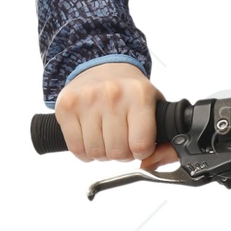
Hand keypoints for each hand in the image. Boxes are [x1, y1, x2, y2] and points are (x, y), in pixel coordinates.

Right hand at [53, 62, 175, 169]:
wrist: (102, 66)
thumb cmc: (130, 92)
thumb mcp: (155, 108)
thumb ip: (164, 140)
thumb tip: (150, 164)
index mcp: (140, 95)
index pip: (141, 145)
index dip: (141, 152)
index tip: (140, 145)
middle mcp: (112, 94)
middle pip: (117, 152)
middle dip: (121, 154)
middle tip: (121, 140)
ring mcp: (87, 99)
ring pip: (95, 152)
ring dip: (102, 153)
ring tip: (106, 137)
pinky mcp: (66, 106)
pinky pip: (76, 148)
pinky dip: (84, 151)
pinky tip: (90, 137)